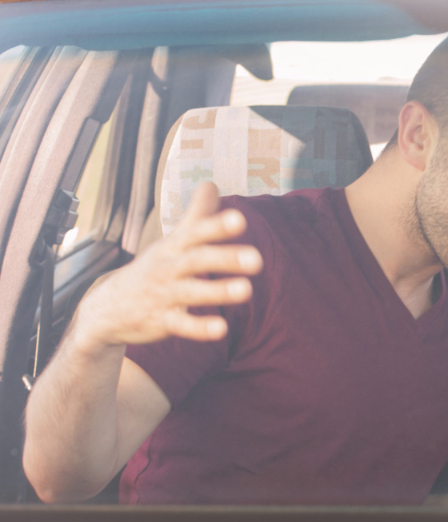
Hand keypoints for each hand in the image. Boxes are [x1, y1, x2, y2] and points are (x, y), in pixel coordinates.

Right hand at [74, 182, 262, 349]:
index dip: (216, 226)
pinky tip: (221, 329)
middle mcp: (169, 268)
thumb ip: (196, 216)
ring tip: (246, 290)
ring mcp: (164, 295)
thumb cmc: (153, 269)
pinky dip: (200, 328)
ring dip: (218, 291)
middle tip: (256, 259)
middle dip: (225, 258)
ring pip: (192, 292)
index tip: (240, 220)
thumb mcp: (171, 241)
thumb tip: (211, 183)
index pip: (195, 232)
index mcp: (174, 247)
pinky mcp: (162, 321)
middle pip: (197, 260)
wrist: (108, 307)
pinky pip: (182, 325)